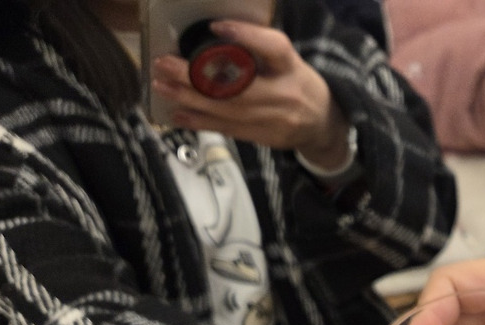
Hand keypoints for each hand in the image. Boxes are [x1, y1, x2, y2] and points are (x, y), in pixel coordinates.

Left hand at [151, 21, 352, 165]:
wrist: (322, 125)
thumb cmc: (300, 85)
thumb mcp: (290, 61)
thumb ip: (261, 50)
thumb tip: (217, 37)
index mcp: (292, 68)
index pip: (273, 47)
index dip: (246, 35)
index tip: (217, 26)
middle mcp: (284, 94)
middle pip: (237, 85)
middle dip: (195, 75)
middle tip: (166, 63)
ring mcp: (273, 120)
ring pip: (225, 110)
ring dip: (189, 98)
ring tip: (162, 85)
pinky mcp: (262, 137)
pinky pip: (227, 129)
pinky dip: (200, 121)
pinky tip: (178, 113)